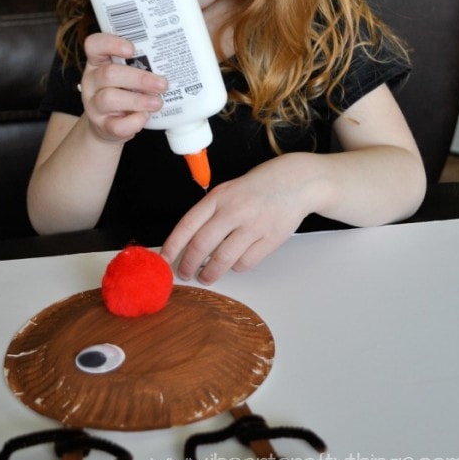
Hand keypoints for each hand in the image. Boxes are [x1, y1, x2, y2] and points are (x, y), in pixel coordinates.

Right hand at [80, 32, 167, 143]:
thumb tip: (171, 62)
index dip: (111, 44)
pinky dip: (134, 122)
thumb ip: (141, 64)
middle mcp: (92, 82)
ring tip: (157, 102)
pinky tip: (145, 117)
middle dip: (139, 78)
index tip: (132, 49)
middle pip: (108, 74)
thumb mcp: (127, 73)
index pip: (94, 45)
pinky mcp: (102, 126)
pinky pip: (116, 125)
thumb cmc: (124, 92)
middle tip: (162, 84)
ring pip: (110, 99)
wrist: (110, 124)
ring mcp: (94, 105)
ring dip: (138, 100)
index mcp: (98, 62)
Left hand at [161, 154, 316, 283]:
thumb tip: (187, 242)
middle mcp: (234, 210)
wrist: (295, 182)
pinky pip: (245, 263)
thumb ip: (210, 212)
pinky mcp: (270, 240)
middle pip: (201, 245)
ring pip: (222, 260)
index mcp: (219, 197)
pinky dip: (235, 268)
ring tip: (206, 277)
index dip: (172, 246)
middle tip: (184, 274)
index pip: (187, 225)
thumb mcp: (228, 190)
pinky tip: (234, 264)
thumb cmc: (258, 187)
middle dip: (188, 265)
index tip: (163, 260)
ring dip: (210, 274)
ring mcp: (253, 226)